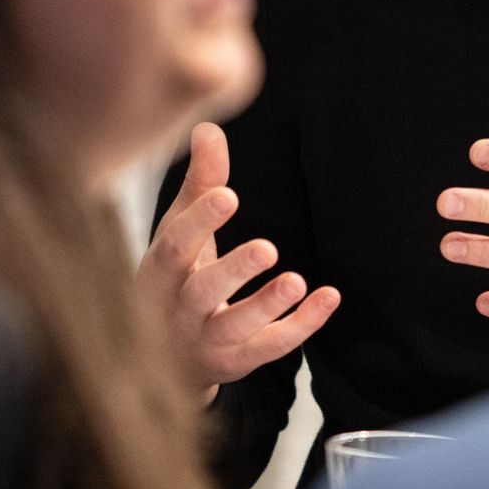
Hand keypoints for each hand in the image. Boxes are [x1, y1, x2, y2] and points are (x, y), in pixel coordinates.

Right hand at [139, 122, 338, 401]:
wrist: (164, 358)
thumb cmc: (176, 277)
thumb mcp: (180, 231)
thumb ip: (200, 183)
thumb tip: (207, 127)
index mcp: (160, 272)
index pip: (174, 247)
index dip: (199, 222)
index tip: (228, 195)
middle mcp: (178, 311)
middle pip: (202, 292)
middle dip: (234, 270)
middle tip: (268, 247)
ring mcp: (207, 341)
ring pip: (234, 329)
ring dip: (266, 305)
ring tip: (296, 280)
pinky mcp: (237, 361)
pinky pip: (270, 347)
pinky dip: (301, 325)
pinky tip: (328, 298)